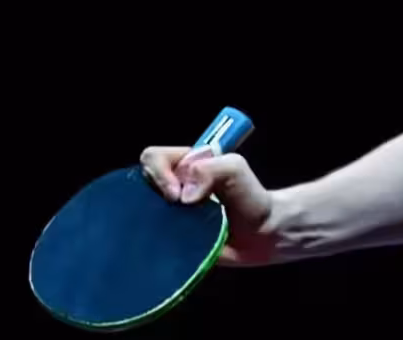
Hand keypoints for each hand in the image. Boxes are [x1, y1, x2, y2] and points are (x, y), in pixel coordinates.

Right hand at [139, 145, 276, 265]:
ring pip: (142, 212)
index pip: (153, 158)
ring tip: (175, 229)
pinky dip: (156, 240)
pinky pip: (152, 238)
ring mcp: (169, 213)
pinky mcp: (171, 238)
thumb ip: (211, 170)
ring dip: (155, 220)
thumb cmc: (251, 197)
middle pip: (141, 185)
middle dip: (153, 197)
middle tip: (177, 210)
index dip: (158, 172)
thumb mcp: (235, 169)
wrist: (262, 235)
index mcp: (184, 164)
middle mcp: (172, 186)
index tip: (176, 193)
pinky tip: (170, 244)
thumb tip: (184, 196)